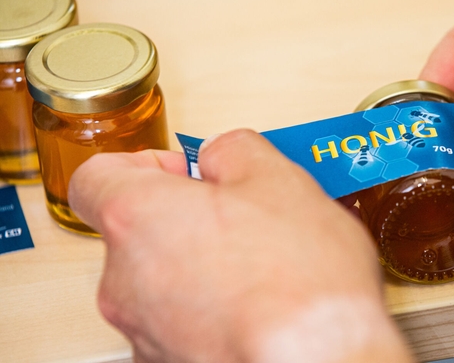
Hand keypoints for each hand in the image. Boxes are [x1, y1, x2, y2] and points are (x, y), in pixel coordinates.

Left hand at [69, 130, 412, 362]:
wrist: (317, 353)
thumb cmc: (298, 279)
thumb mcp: (278, 177)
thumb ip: (234, 150)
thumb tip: (225, 156)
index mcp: (138, 217)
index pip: (98, 177)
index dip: (145, 165)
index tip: (185, 171)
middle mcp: (125, 278)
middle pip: (138, 231)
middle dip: (187, 219)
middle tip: (241, 218)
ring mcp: (144, 329)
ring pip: (161, 280)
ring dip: (200, 267)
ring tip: (260, 266)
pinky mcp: (170, 362)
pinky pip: (180, 322)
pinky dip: (210, 311)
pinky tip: (258, 304)